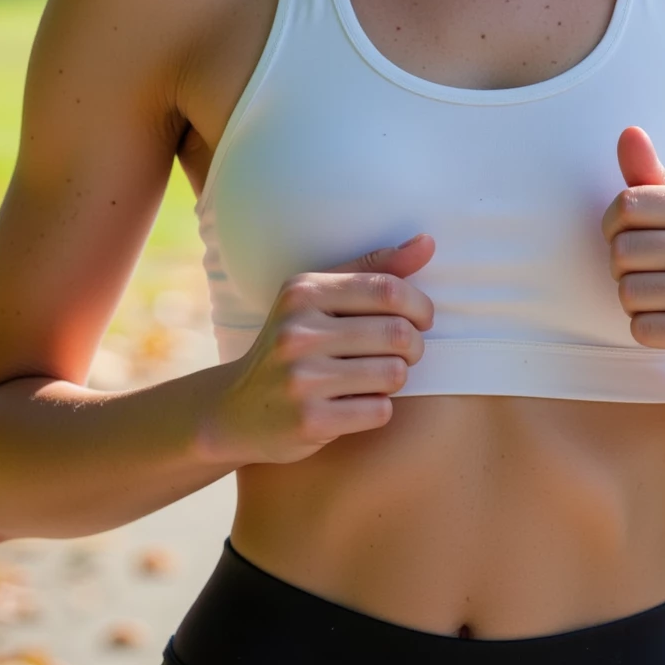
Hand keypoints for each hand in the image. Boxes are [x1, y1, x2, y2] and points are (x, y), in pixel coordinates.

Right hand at [209, 233, 434, 465]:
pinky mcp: (309, 421)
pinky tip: (356, 404)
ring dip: (397, 378)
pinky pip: (380, 411)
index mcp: (303, 292)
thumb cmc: (293, 345)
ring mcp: (301, 378)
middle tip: (405, 353)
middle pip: (398, 333)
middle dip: (414, 346)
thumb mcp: (320, 298)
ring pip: (394, 373)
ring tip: (376, 377)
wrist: (236, 410)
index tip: (422, 319)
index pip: (387, 289)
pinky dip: (378, 408)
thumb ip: (374, 269)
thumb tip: (428, 243)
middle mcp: (298, 331)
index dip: (420, 305)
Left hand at [602, 127, 664, 390]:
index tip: (635, 238)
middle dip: (624, 269)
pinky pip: (642, 329)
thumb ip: (651, 176)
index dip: (614, 226)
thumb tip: (628, 131)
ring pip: (628, 293)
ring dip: (635, 303)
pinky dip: (648, 331)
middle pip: (621, 251)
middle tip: (655, 276)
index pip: (626, 205)